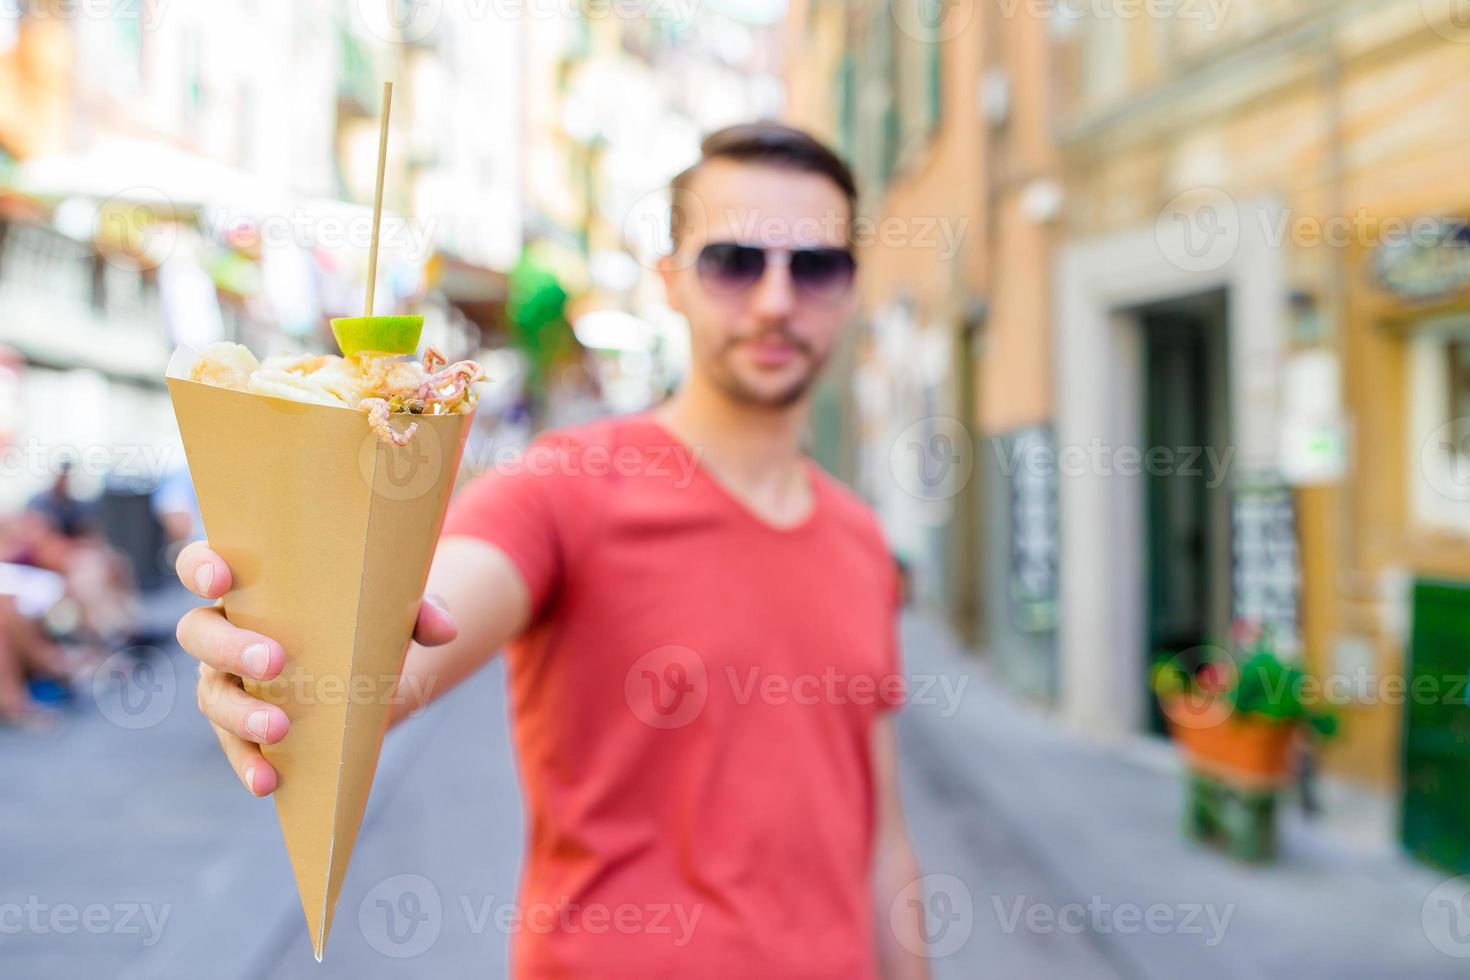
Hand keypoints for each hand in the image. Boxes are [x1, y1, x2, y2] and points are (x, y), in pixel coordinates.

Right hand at [174, 540, 459, 795]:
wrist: (370, 673)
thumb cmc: (367, 621)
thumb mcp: (396, 611)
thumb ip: (418, 612)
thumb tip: (443, 629)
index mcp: (254, 586)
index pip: (205, 563)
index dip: (201, 565)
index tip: (221, 577)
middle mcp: (226, 629)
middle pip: (200, 632)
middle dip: (230, 647)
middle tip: (274, 661)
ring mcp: (226, 679)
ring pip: (211, 694)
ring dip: (241, 715)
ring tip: (279, 730)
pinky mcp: (241, 724)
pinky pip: (234, 745)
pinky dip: (248, 763)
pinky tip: (268, 781)